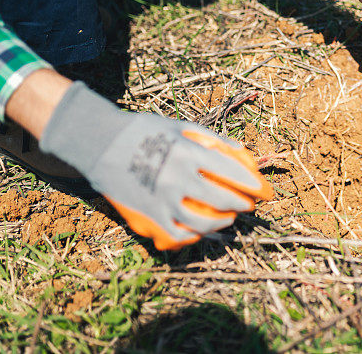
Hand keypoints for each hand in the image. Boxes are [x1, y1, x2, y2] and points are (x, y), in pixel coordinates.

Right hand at [39, 82, 272, 249]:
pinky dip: (194, 236)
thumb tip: (242, 151)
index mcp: (187, 153)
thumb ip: (212, 139)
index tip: (265, 191)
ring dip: (222, 222)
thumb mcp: (179, 126)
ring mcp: (161, 201)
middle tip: (250, 204)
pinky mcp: (147, 217)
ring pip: (203, 223)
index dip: (254, 185)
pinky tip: (202, 230)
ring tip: (230, 217)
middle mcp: (176, 179)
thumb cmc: (143, 131)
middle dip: (243, 205)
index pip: (232, 173)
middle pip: (222, 200)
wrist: (97, 144)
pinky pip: (176, 235)